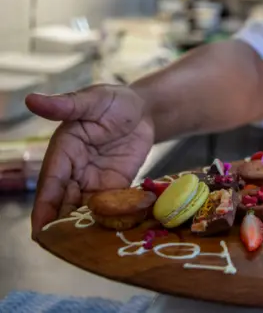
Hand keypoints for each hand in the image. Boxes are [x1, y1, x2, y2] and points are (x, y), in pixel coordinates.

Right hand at [26, 85, 154, 235]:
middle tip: (67, 250)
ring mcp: (95, 181)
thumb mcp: (92, 100)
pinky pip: (110, 207)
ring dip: (86, 227)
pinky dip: (110, 220)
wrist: (144, 110)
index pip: (50, 185)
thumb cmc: (114, 101)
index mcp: (63, 151)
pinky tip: (113, 237)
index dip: (44, 209)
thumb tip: (31, 100)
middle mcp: (74, 171)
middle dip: (63, 226)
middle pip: (64, 204)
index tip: (40, 233)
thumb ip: (66, 105)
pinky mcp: (116, 186)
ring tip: (89, 249)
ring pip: (85, 210)